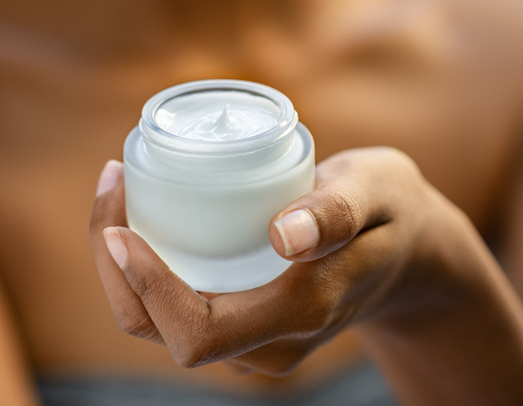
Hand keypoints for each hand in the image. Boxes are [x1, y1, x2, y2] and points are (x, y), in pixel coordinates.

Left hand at [90, 147, 466, 374]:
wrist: (408, 252)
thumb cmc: (393, 214)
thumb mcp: (379, 194)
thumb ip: (338, 213)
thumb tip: (283, 235)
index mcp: (300, 312)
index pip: (198, 331)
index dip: (148, 288)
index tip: (119, 227)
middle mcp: (268, 341)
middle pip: (159, 328)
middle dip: (115, 266)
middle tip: (113, 182)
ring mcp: (252, 337)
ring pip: (158, 320)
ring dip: (121, 262)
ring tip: (118, 186)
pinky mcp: (243, 321)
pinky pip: (173, 304)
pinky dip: (145, 262)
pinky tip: (146, 209)